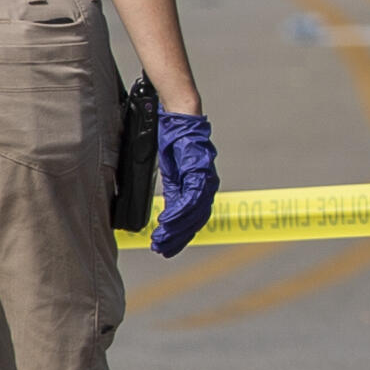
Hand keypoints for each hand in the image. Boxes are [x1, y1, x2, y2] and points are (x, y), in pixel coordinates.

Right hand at [149, 104, 218, 257]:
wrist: (179, 119)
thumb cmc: (175, 144)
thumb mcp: (173, 176)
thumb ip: (174, 196)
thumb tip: (169, 217)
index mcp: (202, 188)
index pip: (194, 219)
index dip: (181, 236)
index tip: (167, 248)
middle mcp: (208, 186)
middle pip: (196, 221)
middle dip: (178, 238)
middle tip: (162, 250)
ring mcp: (205, 178)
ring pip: (194, 212)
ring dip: (176, 229)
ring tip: (161, 240)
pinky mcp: (200, 170)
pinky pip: (191, 197)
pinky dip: (178, 212)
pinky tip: (166, 221)